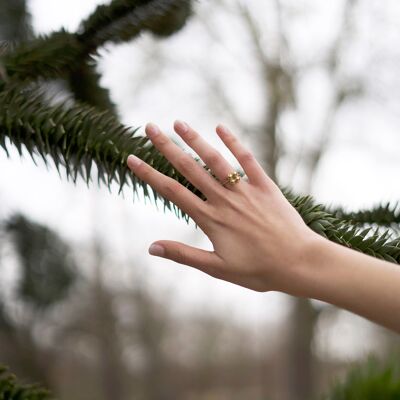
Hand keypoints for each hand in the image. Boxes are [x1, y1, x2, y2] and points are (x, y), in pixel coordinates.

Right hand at [127, 121, 319, 293]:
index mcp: (210, 219)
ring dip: (195, 140)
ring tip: (179, 123)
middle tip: (150, 128)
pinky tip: (220, 127)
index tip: (133, 159)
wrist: (298, 263)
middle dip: (167, 147)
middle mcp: (224, 199)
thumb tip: (151, 247)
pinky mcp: (265, 186)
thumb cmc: (258, 270)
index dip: (150, 174)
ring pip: (215, 160)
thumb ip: (183, 254)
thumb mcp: (217, 268)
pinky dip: (234, 142)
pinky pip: (248, 160)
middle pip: (189, 168)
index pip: (172, 191)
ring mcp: (245, 190)